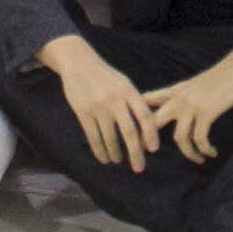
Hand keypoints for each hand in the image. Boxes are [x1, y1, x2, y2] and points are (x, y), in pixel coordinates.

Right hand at [52, 45, 153, 169]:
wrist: (79, 64)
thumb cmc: (106, 77)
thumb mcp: (124, 83)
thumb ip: (135, 102)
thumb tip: (147, 128)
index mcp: (128, 91)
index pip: (144, 115)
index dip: (151, 133)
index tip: (153, 149)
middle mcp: (115, 99)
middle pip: (129, 131)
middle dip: (135, 152)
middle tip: (139, 167)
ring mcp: (98, 107)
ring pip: (110, 137)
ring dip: (115, 153)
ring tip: (118, 160)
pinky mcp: (83, 112)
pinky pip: (93, 137)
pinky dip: (100, 150)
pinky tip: (104, 158)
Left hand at [139, 57, 232, 159]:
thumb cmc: (220, 77)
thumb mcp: (194, 85)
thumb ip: (183, 97)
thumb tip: (177, 112)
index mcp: (174, 91)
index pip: (147, 100)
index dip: (137, 116)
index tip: (134, 133)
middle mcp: (179, 99)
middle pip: (153, 122)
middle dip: (146, 140)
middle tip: (148, 156)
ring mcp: (192, 105)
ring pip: (179, 137)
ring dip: (189, 153)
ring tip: (198, 159)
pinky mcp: (207, 112)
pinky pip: (200, 138)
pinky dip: (205, 149)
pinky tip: (211, 152)